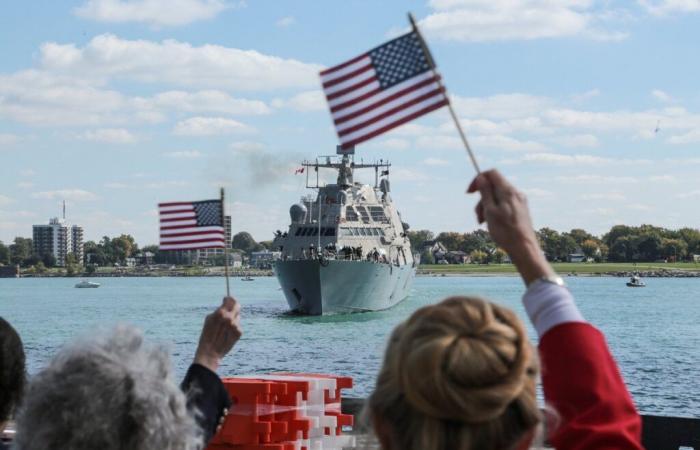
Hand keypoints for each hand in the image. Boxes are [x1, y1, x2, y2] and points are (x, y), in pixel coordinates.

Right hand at [194, 296, 241, 371]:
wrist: (210, 352)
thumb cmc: (207, 334)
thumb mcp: (209, 319)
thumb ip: (218, 310)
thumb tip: (226, 302)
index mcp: (221, 313)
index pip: (230, 300)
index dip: (229, 298)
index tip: (227, 299)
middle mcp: (230, 318)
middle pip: (237, 306)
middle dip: (234, 306)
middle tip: (230, 309)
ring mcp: (235, 325)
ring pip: (237, 316)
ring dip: (233, 319)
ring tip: (224, 328)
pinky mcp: (239, 332)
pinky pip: (238, 325)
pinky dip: (234, 327)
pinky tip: (227, 334)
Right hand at [467, 170, 553, 284]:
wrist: (524, 248)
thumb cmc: (506, 231)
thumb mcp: (490, 211)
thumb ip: (485, 192)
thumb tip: (481, 178)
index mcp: (508, 191)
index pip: (492, 173)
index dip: (478, 179)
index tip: (469, 193)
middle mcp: (516, 193)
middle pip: (494, 187)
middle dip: (482, 199)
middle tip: (478, 216)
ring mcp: (519, 201)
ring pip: (498, 197)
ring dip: (487, 207)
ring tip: (483, 223)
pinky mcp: (521, 210)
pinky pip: (504, 204)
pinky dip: (495, 211)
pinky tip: (493, 224)